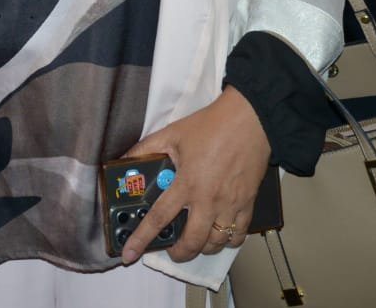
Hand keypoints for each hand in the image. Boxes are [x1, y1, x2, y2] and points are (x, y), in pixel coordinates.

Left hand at [119, 87, 269, 264]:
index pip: (159, 218)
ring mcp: (230, 205)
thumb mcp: (172, 134)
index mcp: (187, 183)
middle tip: (172, 250)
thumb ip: (146, 149)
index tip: (130, 254)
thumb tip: (125, 159)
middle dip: (179, 253)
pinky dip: (228, 241)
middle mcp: (208, 200)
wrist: (249, 120)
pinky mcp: (248, 204)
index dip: (142, 239)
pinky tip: (220, 234)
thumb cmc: (211, 126)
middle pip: (192, 242)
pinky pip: (239, 235)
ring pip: (216, 243)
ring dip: (203, 248)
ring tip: (195, 241)